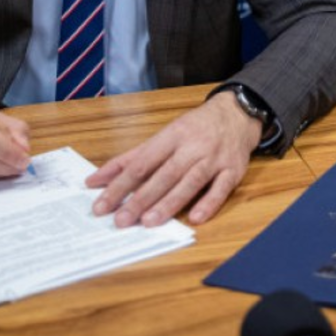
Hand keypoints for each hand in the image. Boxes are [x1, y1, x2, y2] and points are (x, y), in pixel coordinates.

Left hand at [86, 91, 261, 227]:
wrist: (238, 113)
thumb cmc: (196, 127)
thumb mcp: (164, 135)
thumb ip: (132, 158)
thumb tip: (96, 179)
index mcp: (173, 135)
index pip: (142, 163)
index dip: (120, 185)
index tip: (102, 205)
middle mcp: (193, 146)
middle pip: (165, 174)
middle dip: (141, 198)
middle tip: (121, 220)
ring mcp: (215, 158)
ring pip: (191, 181)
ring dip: (170, 202)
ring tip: (149, 221)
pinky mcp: (234, 170)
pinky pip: (222, 188)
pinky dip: (209, 203)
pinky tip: (196, 218)